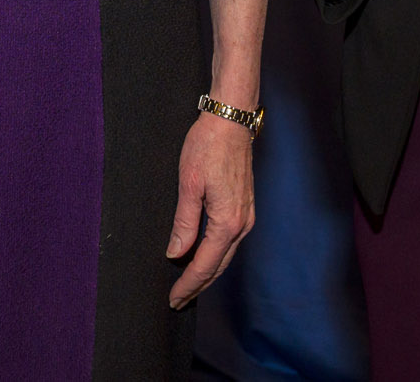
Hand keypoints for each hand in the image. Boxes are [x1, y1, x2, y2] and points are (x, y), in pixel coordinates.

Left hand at [166, 110, 254, 308]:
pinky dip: (216, 256)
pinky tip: (205, 257)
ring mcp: (246, 216)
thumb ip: (184, 222)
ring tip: (188, 284)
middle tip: (178, 299)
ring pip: (226, 255)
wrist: (231, 121)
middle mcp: (241, 223)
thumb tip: (176, 253)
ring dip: (207, 272)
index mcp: (226, 221)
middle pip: (218, 265)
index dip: (188, 284)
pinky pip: (230, 242)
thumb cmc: (207, 146)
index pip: (204, 264)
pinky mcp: (245, 207)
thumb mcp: (189, 184)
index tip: (173, 298)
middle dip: (198, 285)